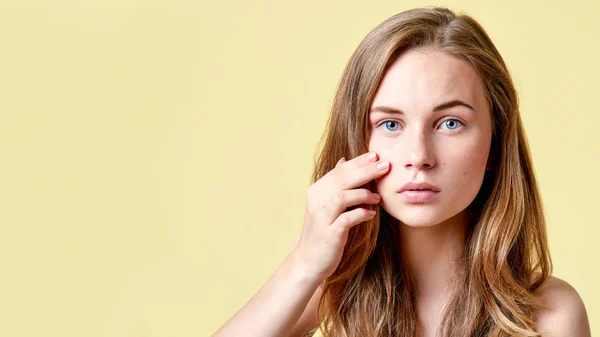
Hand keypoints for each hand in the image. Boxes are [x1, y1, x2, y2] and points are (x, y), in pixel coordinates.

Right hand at [290, 152, 389, 281]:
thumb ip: (334, 183)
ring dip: (362, 194)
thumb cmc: (321, 231)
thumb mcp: (325, 204)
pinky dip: (360, 214)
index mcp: (316, 191)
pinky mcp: (329, 234)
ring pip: (342, 197)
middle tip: (384, 165)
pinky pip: (346, 219)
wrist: (307, 261)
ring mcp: (321, 218)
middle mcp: (316, 202)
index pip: (339, 171)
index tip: (376, 156)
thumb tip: (344, 160)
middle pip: (341, 180)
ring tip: (377, 197)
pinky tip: (371, 214)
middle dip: (365, 171)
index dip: (358, 162)